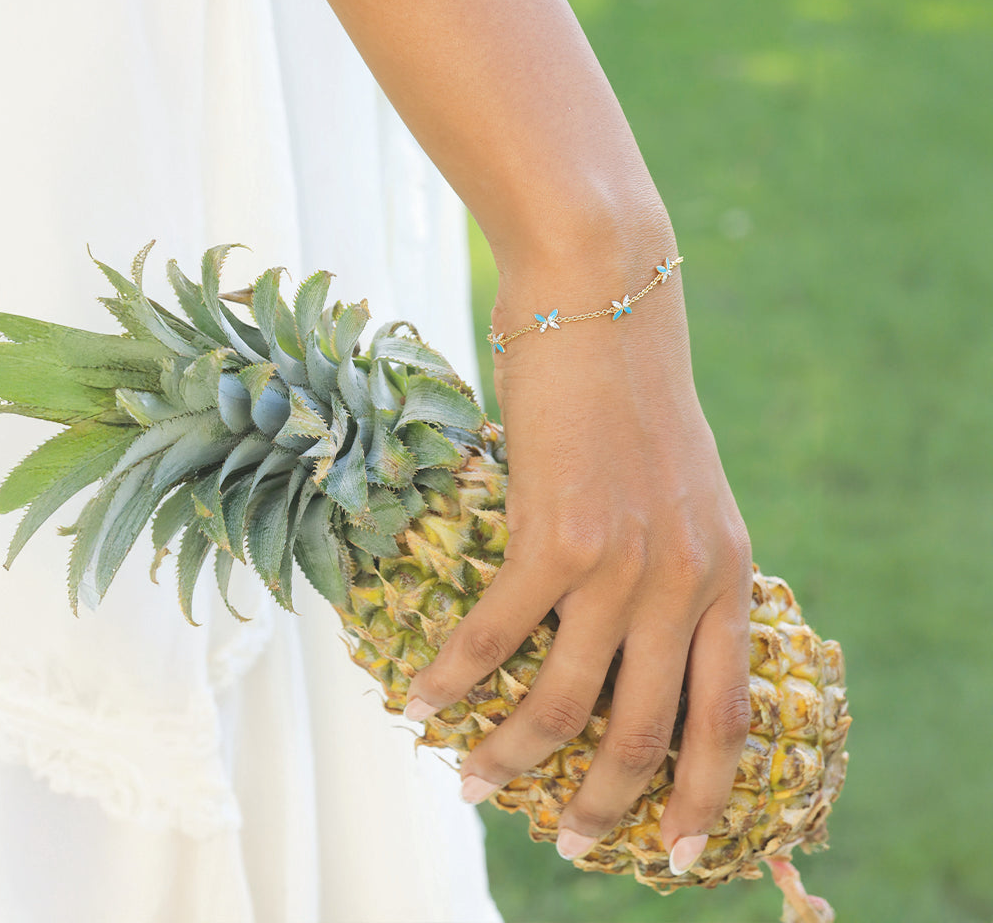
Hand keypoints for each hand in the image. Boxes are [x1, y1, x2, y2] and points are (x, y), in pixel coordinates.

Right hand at [406, 243, 751, 872]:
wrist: (607, 299)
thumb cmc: (630, 393)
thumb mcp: (682, 491)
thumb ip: (674, 563)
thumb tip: (626, 636)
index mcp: (726, 575)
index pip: (729, 717)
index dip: (707, 797)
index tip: (681, 851)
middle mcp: (684, 581)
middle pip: (648, 734)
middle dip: (606, 806)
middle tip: (572, 844)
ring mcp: (622, 563)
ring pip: (563, 701)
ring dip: (515, 758)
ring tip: (475, 787)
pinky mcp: (555, 534)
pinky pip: (494, 636)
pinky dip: (453, 678)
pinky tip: (420, 702)